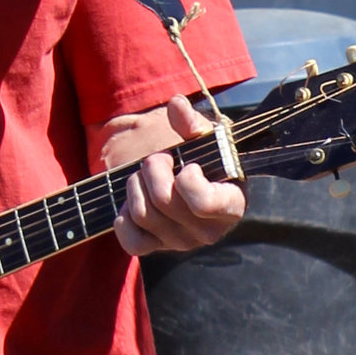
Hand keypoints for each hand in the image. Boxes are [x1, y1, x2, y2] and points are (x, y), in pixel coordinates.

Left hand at [105, 94, 248, 253]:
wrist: (194, 180)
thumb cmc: (205, 158)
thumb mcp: (205, 138)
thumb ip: (192, 122)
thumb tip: (177, 105)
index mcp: (231, 205)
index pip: (203, 202)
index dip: (187, 178)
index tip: (189, 165)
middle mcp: (209, 232)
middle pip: (163, 200)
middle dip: (153, 169)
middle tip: (159, 159)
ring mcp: (183, 244)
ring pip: (143, 214)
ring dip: (137, 185)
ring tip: (146, 176)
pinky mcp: (159, 249)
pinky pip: (132, 243)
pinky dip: (125, 220)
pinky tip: (135, 202)